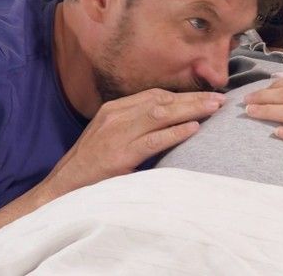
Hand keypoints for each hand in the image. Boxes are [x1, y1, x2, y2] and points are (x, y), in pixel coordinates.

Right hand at [40, 88, 224, 198]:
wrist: (62, 188)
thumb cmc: (91, 165)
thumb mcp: (110, 136)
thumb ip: (134, 126)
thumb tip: (168, 121)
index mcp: (114, 109)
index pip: (154, 95)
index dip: (182, 95)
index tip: (206, 96)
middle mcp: (115, 116)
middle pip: (161, 101)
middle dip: (192, 99)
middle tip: (219, 100)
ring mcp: (117, 134)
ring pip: (160, 115)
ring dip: (190, 110)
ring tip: (212, 109)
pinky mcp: (120, 155)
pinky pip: (153, 140)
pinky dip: (175, 133)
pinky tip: (193, 129)